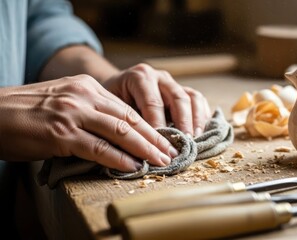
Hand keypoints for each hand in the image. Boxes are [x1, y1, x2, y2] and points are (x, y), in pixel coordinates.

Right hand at [0, 75, 177, 171]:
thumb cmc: (28, 112)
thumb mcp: (65, 103)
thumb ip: (91, 113)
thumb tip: (118, 135)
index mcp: (87, 87)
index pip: (126, 109)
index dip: (149, 126)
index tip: (164, 139)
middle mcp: (84, 96)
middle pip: (129, 119)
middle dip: (154, 137)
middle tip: (172, 151)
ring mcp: (73, 113)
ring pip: (120, 131)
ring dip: (144, 148)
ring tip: (161, 161)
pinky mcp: (61, 133)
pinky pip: (98, 147)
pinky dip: (118, 158)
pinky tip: (133, 166)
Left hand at [102, 64, 210, 136]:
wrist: (116, 88)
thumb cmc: (111, 102)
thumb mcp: (111, 109)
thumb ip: (124, 122)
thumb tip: (137, 148)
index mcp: (140, 77)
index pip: (153, 103)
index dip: (158, 125)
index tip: (160, 146)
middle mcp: (159, 77)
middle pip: (177, 98)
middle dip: (182, 123)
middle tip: (183, 143)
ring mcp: (173, 83)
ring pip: (192, 97)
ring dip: (196, 120)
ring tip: (195, 140)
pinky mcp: (183, 90)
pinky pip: (198, 100)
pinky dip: (202, 116)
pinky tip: (200, 133)